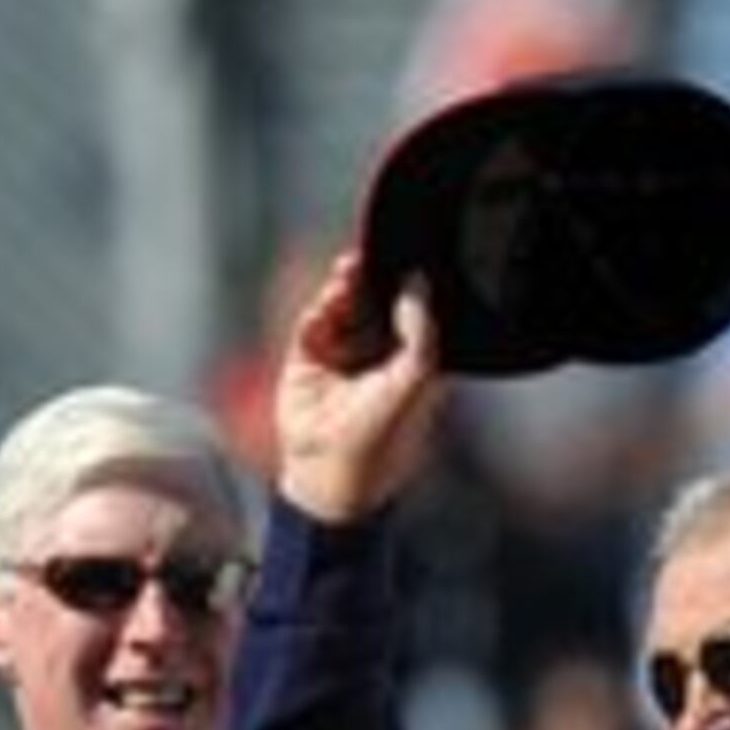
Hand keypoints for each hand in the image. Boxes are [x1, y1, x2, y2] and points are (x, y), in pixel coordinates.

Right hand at [272, 246, 451, 525]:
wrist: (333, 472)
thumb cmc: (384, 436)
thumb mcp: (417, 378)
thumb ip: (422, 331)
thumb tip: (416, 284)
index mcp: (410, 355)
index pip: (410, 307)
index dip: (406, 282)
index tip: (404, 257)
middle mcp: (376, 351)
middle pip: (372, 299)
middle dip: (370, 276)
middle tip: (366, 258)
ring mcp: (341, 355)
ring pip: (341, 306)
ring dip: (342, 288)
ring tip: (344, 274)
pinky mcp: (307, 361)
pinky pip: (311, 325)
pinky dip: (316, 313)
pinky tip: (322, 310)